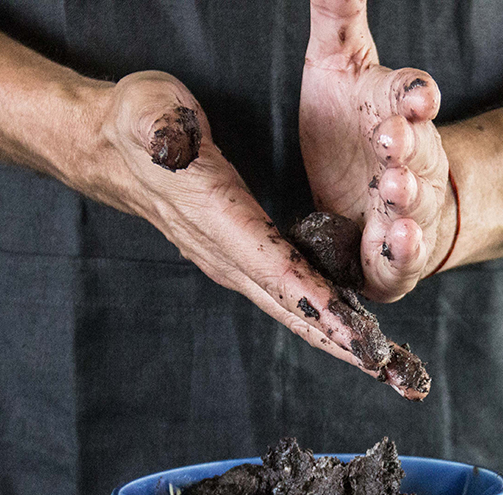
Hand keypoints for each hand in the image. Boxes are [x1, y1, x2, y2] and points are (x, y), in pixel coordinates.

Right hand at [69, 71, 424, 396]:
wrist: (104, 147)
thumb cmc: (133, 123)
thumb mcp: (148, 111)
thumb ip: (163, 130)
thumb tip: (172, 143)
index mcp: (219, 220)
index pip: (280, 273)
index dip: (323, 308)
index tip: (362, 341)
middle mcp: (229, 255)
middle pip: (297, 311)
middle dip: (348, 347)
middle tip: (398, 376)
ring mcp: (235, 262)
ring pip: (297, 312)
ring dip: (345, 344)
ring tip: (392, 369)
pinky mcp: (242, 258)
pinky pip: (292, 296)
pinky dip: (329, 321)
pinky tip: (360, 336)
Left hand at [300, 0, 453, 301]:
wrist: (371, 199)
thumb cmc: (352, 126)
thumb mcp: (337, 65)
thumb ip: (337, 16)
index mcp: (400, 112)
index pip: (415, 97)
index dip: (417, 95)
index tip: (417, 92)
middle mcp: (413, 162)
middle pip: (419, 151)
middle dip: (409, 145)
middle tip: (394, 135)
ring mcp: (408, 211)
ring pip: (414, 204)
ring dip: (407, 196)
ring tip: (394, 187)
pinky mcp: (392, 258)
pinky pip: (402, 257)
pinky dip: (405, 250)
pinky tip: (402, 239)